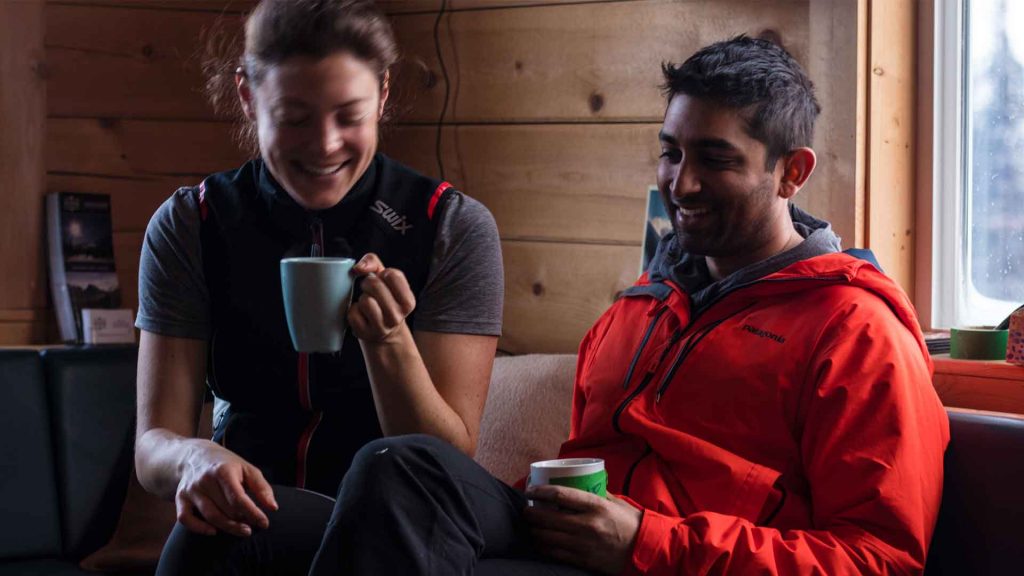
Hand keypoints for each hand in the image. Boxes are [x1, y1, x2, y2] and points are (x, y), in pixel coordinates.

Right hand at [176, 440, 277, 536]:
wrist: (195, 456)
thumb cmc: (227, 465)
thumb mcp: (247, 469)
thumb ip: (261, 487)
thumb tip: (273, 508)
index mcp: (223, 471)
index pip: (238, 498)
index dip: (253, 513)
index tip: (264, 523)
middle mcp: (205, 480)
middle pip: (225, 509)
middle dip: (242, 520)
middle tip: (253, 525)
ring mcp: (191, 490)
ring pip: (210, 516)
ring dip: (227, 527)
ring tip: (242, 530)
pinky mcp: (181, 498)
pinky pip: (185, 519)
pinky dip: (199, 528)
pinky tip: (214, 531)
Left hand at [349, 253, 415, 344]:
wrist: (382, 332)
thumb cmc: (383, 298)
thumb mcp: (385, 279)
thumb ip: (374, 262)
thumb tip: (359, 267)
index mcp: (408, 302)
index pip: (392, 275)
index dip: (382, 274)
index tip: (382, 281)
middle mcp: (397, 316)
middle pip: (375, 285)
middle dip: (367, 283)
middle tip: (369, 290)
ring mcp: (382, 328)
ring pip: (365, 300)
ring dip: (362, 299)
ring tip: (367, 304)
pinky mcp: (365, 334)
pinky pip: (353, 314)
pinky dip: (353, 311)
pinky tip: (361, 316)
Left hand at [523, 485, 641, 574]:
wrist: (646, 549)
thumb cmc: (630, 522)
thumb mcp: (615, 502)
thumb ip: (596, 493)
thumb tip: (578, 482)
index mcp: (596, 506)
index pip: (560, 495)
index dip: (541, 492)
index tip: (530, 490)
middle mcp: (588, 525)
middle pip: (548, 518)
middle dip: (532, 514)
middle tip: (526, 510)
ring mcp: (584, 544)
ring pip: (548, 537)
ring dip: (535, 531)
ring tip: (531, 526)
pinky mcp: (584, 560)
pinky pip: (556, 554)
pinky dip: (544, 547)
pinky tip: (540, 542)